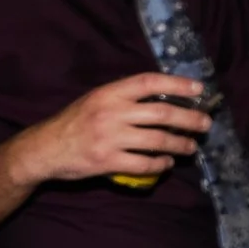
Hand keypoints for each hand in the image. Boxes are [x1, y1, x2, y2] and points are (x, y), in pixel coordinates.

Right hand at [9, 73, 211, 187]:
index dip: (177, 84)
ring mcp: (109, 139)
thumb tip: (163, 99)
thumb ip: (123, 98)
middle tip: (205, 124)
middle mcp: (111, 113)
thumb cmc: (72, 123)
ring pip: (157, 141)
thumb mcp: (94, 100)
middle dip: (189, 119)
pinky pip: (144, 164)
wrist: (43, 150)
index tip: (199, 89)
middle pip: (162, 114)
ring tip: (190, 146)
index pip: (149, 83)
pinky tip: (166, 163)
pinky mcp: (107, 162)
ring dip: (180, 144)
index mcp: (109, 93)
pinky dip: (160, 164)